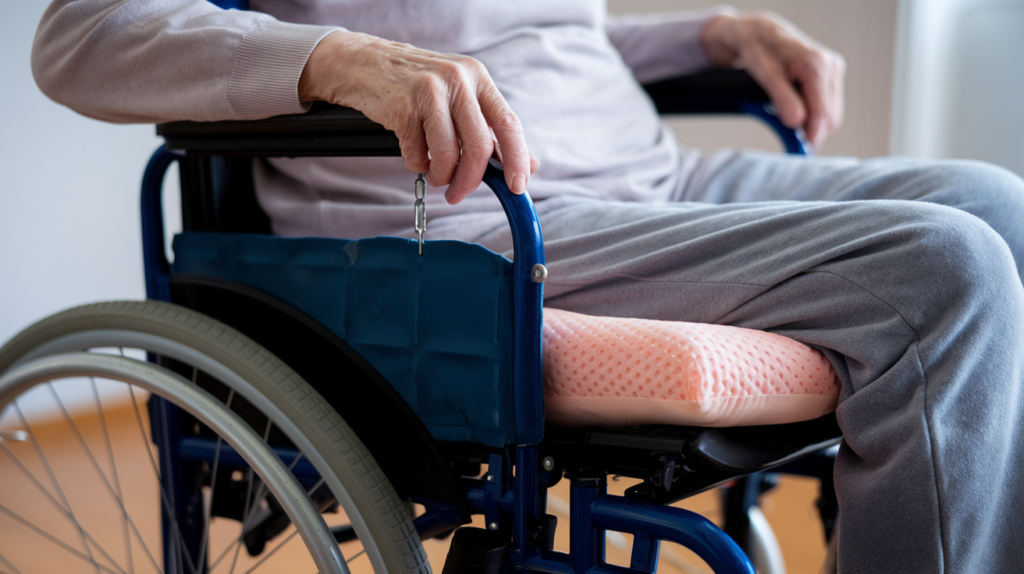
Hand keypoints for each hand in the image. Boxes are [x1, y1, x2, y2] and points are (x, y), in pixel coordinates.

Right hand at [299, 31, 538, 203]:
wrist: (361, 62)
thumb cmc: (413, 84)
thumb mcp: (457, 94)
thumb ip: (489, 127)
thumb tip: (526, 165)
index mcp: (477, 77)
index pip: (508, 123)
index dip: (516, 160)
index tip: (517, 187)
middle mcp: (457, 80)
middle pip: (479, 147)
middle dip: (470, 180)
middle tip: (457, 193)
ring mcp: (428, 91)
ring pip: (449, 155)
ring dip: (441, 176)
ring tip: (434, 175)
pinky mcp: (401, 106)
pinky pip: (417, 154)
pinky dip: (416, 164)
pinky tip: (412, 153)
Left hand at [700, 12, 844, 148]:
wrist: (760, 34)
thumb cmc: (759, 49)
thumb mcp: (763, 73)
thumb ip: (781, 97)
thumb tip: (796, 124)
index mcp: (817, 65)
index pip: (823, 113)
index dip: (812, 136)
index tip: (799, 154)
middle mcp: (831, 67)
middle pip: (830, 118)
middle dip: (811, 134)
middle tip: (790, 146)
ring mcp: (833, 72)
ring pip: (831, 115)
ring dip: (812, 126)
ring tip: (789, 128)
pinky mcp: (831, 78)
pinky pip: (827, 108)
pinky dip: (813, 117)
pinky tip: (796, 116)